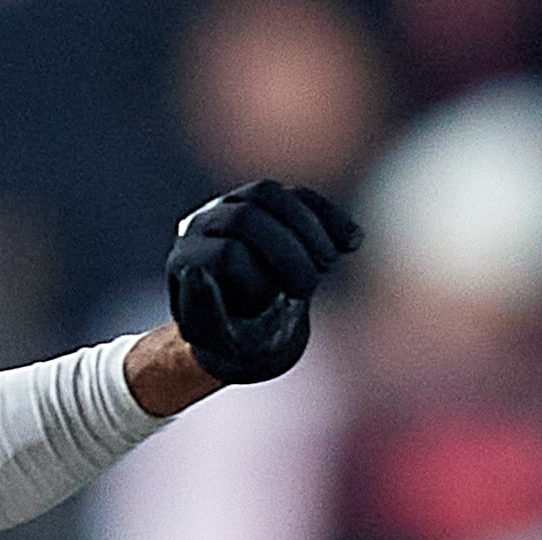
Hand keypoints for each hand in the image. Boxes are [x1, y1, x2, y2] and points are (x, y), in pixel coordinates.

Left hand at [166, 178, 358, 384]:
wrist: (249, 329)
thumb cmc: (236, 342)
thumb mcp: (223, 343)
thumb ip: (206, 313)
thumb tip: (196, 268)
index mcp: (188, 260)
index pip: (228, 254)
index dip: (261, 282)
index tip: (272, 308)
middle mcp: (205, 224)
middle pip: (248, 215)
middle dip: (289, 252)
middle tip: (310, 286)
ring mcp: (235, 206)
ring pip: (271, 194)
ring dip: (309, 226)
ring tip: (328, 263)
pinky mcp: (266, 204)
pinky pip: (298, 196)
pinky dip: (329, 216)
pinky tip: (353, 242)